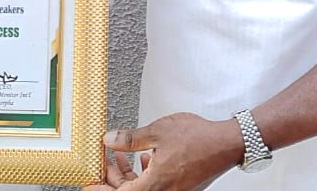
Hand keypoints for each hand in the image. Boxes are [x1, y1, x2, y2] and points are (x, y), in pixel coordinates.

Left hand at [96, 113, 243, 190]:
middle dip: (114, 177)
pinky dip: (145, 173)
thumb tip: (109, 140)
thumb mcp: (157, 132)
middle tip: (104, 161)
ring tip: (122, 154)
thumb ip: (130, 139)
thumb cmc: (198, 138)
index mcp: (156, 184)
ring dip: (129, 173)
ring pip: (143, 187)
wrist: (226, 143)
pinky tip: (145, 156)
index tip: (90, 184)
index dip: (102, 188)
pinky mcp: (181, 186)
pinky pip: (156, 185)